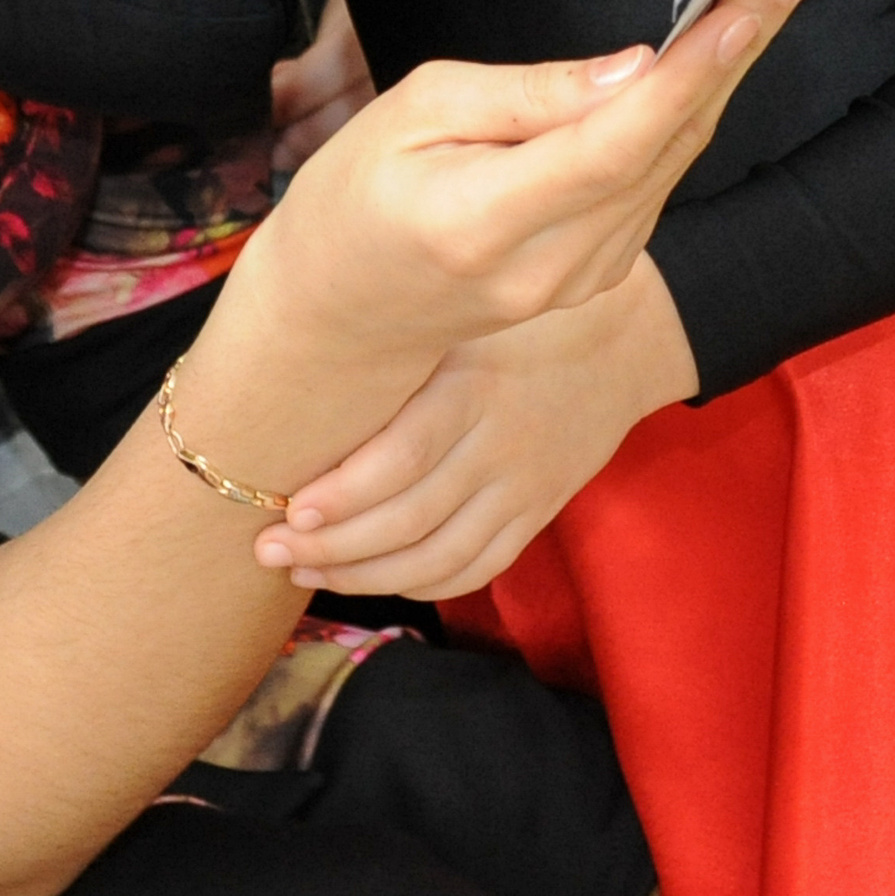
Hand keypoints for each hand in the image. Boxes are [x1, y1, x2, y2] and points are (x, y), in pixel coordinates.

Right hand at [243, 0, 816, 370]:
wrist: (334, 319)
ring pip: (675, 163)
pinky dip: (691, 114)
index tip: (748, 2)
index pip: (616, 141)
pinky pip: (656, 183)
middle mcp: (552, 266)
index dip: (691, 71)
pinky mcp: (595, 278)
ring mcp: (580, 282)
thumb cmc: (352, 200)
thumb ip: (525, 96)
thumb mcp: (410, 114)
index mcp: (488, 221)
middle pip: (670, 145)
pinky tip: (717, 53)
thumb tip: (633, 69)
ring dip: (729, 71)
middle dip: (740, 44)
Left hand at [256, 255, 692, 596]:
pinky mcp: (539, 511)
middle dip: (333, 546)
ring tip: (304, 571)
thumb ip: (398, 344)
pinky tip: (376, 579)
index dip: (344, 496)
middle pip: (411, 518)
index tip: (288, 512)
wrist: (626, 338)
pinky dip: (425, 583)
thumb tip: (295, 363)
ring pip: (440, 556)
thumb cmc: (514, 313)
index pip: (404, 458)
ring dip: (366, 576)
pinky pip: (480, 566)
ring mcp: (524, 486)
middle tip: (268, 551)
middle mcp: (499, 443)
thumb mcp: (461, 313)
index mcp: (472, 386)